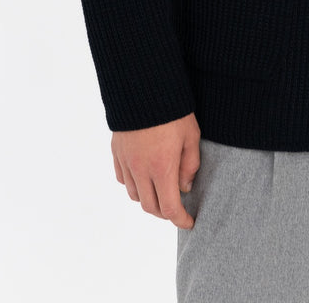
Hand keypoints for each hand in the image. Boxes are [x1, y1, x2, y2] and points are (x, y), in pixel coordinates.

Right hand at [111, 113, 201, 227]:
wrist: (143, 86)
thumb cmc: (173, 110)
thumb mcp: (191, 135)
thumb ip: (190, 165)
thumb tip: (185, 188)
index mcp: (162, 168)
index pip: (170, 208)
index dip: (181, 220)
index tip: (189, 222)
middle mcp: (140, 170)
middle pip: (150, 207)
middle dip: (165, 213)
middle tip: (177, 209)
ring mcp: (126, 162)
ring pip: (135, 195)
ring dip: (149, 200)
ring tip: (161, 192)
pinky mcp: (117, 152)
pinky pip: (122, 179)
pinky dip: (134, 185)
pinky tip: (143, 178)